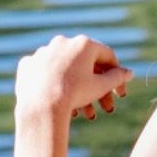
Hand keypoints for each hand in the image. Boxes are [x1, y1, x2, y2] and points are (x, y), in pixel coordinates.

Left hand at [16, 35, 134, 121]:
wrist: (41, 106)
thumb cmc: (74, 94)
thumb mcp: (101, 86)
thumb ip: (117, 77)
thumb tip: (129, 73)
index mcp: (83, 43)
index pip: (107, 56)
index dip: (117, 76)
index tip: (120, 93)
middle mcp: (63, 42)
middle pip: (86, 66)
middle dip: (97, 89)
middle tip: (105, 109)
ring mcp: (43, 52)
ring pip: (65, 71)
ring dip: (77, 91)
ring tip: (83, 114)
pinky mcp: (28, 64)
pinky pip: (45, 74)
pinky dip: (54, 86)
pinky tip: (60, 103)